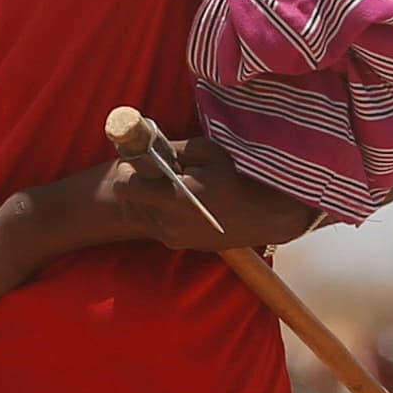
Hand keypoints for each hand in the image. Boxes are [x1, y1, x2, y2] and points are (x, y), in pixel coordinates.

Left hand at [103, 145, 316, 253]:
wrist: (267, 215)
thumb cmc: (240, 178)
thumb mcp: (207, 153)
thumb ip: (171, 150)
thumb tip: (146, 146)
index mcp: (172, 199)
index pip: (125, 187)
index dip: (128, 171)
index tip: (138, 162)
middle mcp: (169, 225)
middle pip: (132, 202)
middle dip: (140, 185)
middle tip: (160, 172)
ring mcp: (176, 239)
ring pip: (146, 214)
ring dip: (153, 200)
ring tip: (178, 187)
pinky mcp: (184, 246)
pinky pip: (162, 225)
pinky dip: (166, 213)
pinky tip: (188, 202)